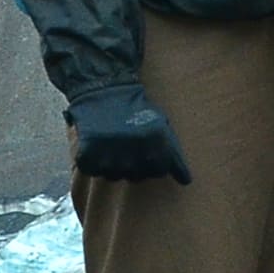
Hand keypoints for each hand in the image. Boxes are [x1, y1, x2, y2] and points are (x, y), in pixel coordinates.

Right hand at [68, 83, 192, 184]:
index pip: (159, 171)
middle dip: (135, 164)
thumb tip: (187, 182)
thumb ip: (175, 156)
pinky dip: (94, 162)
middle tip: (129, 146)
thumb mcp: (161, 127)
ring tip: (114, 144)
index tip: (148, 149)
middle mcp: (133, 153)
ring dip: (115, 164)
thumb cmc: (138, 111)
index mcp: (155, 145)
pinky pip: (93, 171)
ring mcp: (109, 156)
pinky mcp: (87, 155)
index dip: (155, 162)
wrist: (106, 90)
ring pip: (114, 176)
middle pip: (136, 176)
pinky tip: (99, 146)